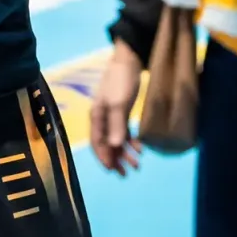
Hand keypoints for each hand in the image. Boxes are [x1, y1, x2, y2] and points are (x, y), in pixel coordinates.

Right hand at [89, 39, 143, 175]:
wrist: (128, 62)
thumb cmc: (120, 82)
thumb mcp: (118, 104)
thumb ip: (116, 125)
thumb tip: (114, 147)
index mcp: (96, 116)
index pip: (96, 142)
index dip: (104, 157)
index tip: (113, 171)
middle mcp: (102, 118)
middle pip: (106, 144)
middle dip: (116, 159)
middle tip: (127, 174)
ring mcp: (112, 115)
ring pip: (116, 140)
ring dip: (125, 153)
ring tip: (137, 165)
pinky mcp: (121, 112)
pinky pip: (124, 132)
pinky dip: (131, 142)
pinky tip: (140, 148)